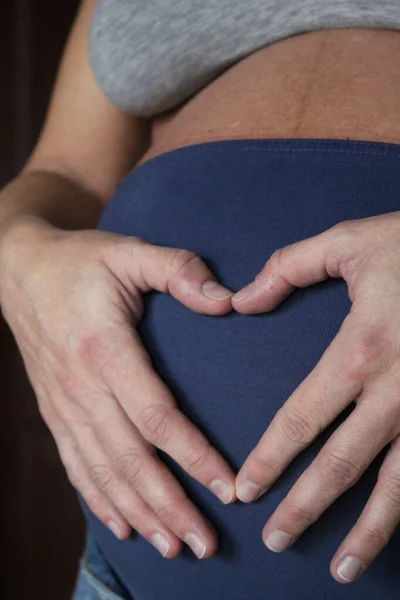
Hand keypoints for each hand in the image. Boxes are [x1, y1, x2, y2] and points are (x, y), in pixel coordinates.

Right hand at [0, 215, 235, 558]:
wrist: (21, 271)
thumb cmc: (83, 261)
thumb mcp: (132, 251)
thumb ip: (180, 271)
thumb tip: (229, 300)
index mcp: (105, 349)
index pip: (156, 416)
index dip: (193, 456)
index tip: (229, 487)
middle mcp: (81, 387)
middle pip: (130, 459)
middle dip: (171, 505)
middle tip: (206, 544)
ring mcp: (64, 404)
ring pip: (102, 472)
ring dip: (139, 513)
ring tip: (173, 547)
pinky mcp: (55, 411)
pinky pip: (76, 465)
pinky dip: (99, 499)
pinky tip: (122, 525)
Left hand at [232, 212, 399, 582]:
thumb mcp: (348, 242)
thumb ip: (288, 268)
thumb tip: (242, 299)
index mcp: (361, 350)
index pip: (301, 418)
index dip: (270, 457)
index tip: (245, 488)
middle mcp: (397, 392)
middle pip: (343, 464)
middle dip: (306, 506)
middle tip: (275, 538)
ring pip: (397, 485)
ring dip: (368, 531)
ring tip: (340, 567)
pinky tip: (398, 531)